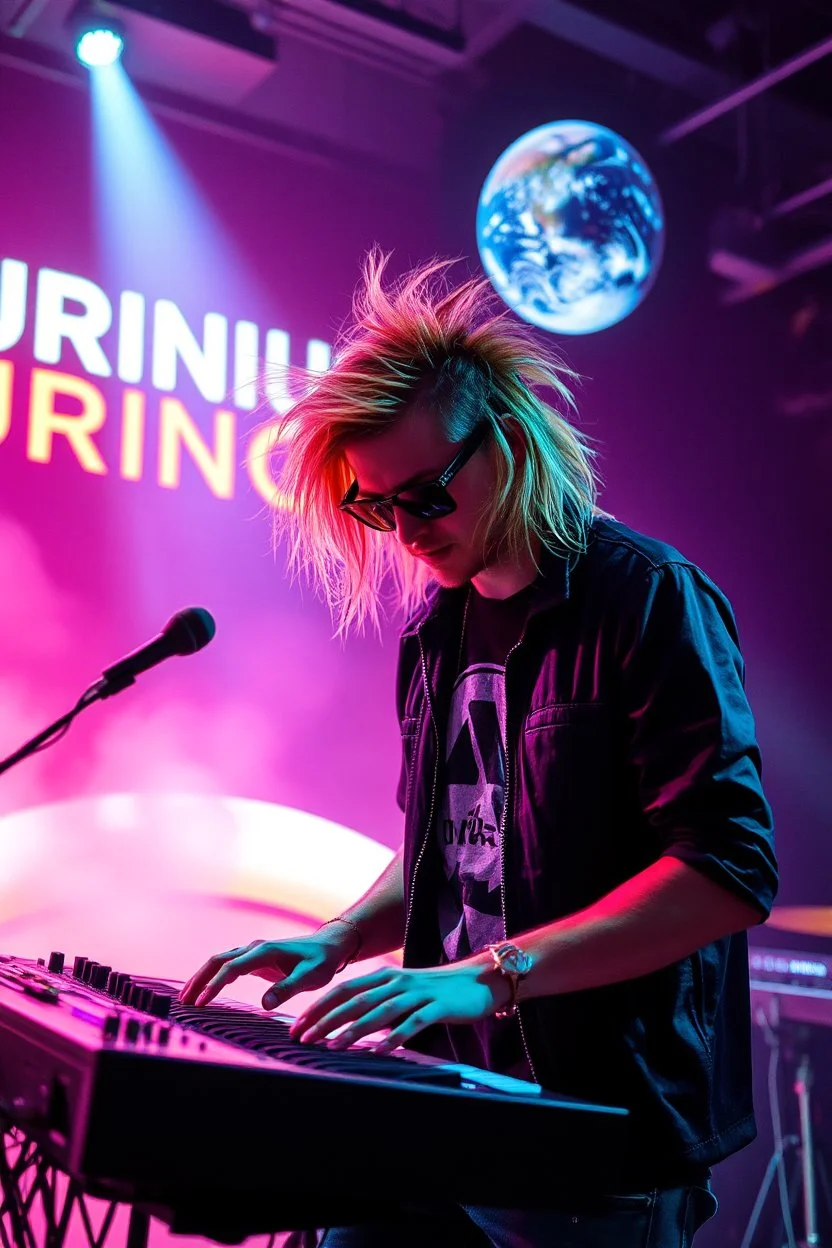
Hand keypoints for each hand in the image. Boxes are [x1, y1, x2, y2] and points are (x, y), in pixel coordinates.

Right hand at [179, 931, 352, 1009]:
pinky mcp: (255, 960)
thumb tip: (265, 1003)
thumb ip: (288, 989)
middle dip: (199, 980)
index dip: (214, 986)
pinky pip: (227, 967)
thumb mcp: (311, 976)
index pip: (231, 968)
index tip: (201, 1003)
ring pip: (219, 962)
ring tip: (187, 998)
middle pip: (217, 961)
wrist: (330, 945)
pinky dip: (213, 977)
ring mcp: (253, 953)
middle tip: (184, 1002)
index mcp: (264, 951)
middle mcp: (254, 949)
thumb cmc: (322, 960)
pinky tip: (206, 991)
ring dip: (202, 978)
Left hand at [289, 961, 508, 1051]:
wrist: (479, 979)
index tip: (297, 1027)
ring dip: (355, 1029)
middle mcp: (397, 981)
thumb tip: (344, 1022)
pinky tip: (380, 1051)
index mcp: (384, 976)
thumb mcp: (402, 992)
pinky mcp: (438, 1006)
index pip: (343, 990)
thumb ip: (376, 1002)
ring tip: (333, 1046)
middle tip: (304, 1039)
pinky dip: (395, 1037)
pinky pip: (413, 1023)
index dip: (319, 1007)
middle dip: (326, 1020)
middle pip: (355, 1000)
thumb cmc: (436, 991)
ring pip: (380, 1011)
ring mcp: (417, 993)